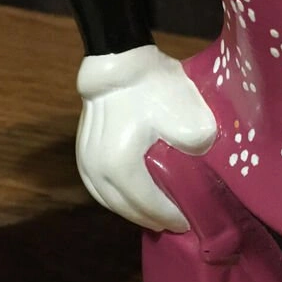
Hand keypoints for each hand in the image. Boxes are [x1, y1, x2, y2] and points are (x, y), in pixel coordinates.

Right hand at [76, 46, 217, 232]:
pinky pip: (96, 185)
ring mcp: (84, 159)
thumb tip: (200, 169)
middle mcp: (97, 168)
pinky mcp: (81, 149)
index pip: (147, 204)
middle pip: (124, 206)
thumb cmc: (155, 87)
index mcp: (121, 165)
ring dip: (130, 210)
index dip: (168, 216)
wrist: (120, 57)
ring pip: (107, 198)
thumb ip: (197, 151)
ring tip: (153, 215)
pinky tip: (129, 197)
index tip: (188, 222)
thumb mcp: (191, 120)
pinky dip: (114, 196)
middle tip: (173, 224)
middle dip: (150, 218)